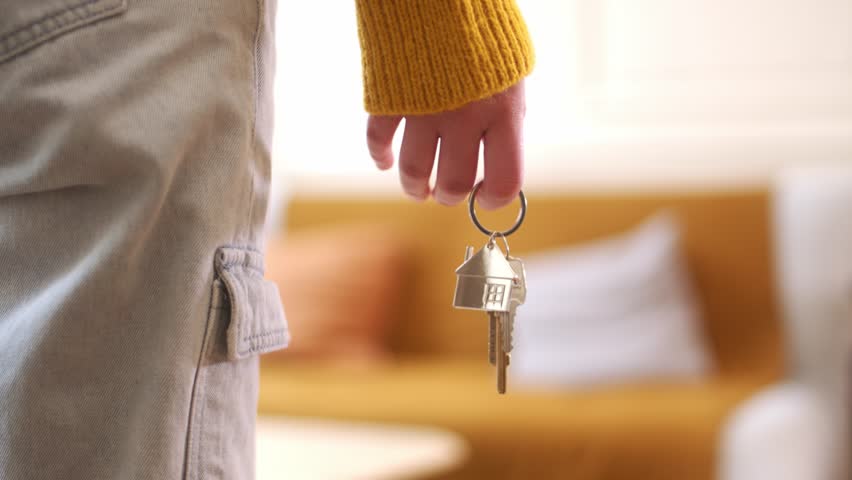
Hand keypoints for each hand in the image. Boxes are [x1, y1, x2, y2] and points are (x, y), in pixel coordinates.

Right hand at [366, 81, 524, 209]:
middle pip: (453, 184)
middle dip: (448, 196)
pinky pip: (378, 140)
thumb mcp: (511, 73)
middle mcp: (464, 116)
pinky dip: (381, 156)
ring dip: (415, 188)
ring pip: (414, 171)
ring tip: (418, 188)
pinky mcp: (389, 96)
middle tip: (445, 191)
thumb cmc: (484, 34)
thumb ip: (506, 117)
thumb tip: (498, 157)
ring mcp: (424, 107)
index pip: (504, 180)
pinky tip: (386, 160)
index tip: (482, 197)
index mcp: (502, 112)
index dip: (492, 199)